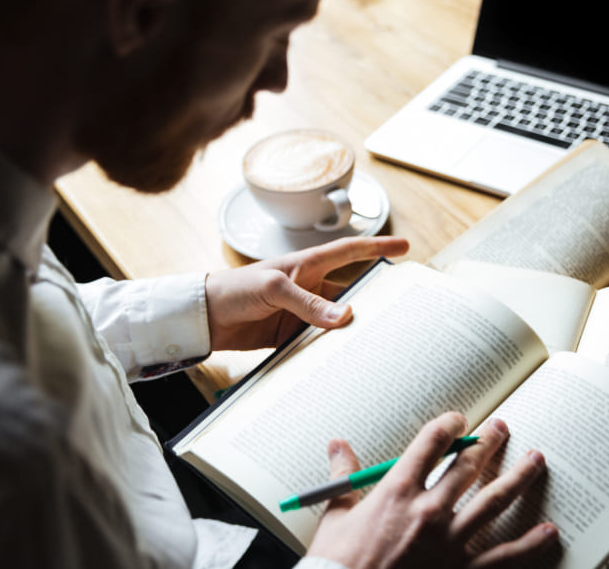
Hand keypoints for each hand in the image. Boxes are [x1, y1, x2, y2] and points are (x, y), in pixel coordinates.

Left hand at [204, 236, 408, 351]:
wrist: (204, 317)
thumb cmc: (234, 289)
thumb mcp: (272, 289)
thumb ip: (307, 303)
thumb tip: (344, 316)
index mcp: (307, 265)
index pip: (349, 252)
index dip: (378, 248)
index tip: (404, 248)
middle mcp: (310, 288)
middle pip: (351, 294)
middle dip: (375, 300)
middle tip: (402, 310)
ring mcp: (302, 313)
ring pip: (337, 322)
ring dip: (353, 331)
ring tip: (379, 343)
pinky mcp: (292, 336)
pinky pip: (319, 344)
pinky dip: (331, 351)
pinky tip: (346, 361)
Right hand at [307, 412, 558, 568]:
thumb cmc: (337, 561)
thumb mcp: (336, 513)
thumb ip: (343, 475)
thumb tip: (337, 445)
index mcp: (397, 490)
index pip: (431, 442)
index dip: (449, 424)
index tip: (459, 419)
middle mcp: (428, 510)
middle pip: (468, 465)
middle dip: (488, 443)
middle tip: (502, 429)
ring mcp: (449, 542)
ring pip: (493, 501)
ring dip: (517, 478)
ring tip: (536, 460)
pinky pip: (502, 556)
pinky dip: (529, 544)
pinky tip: (548, 531)